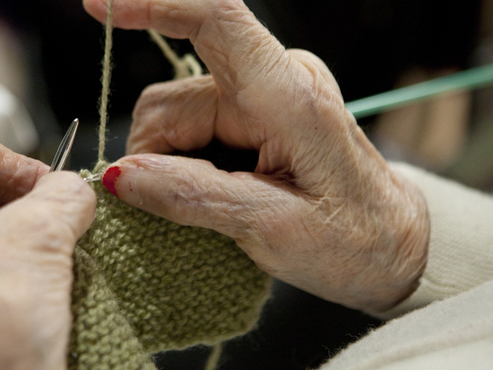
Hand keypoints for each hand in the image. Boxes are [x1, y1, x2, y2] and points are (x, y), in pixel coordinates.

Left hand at [0, 132, 95, 369]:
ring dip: (21, 236)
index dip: (28, 168)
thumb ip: (63, 194)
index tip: (60, 198)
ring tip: (47, 265)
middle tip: (60, 233)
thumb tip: (73, 188)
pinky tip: (29, 287)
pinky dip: (7, 264)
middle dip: (25, 206)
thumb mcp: (40, 240)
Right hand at [83, 0, 429, 311]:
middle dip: (155, 155)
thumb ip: (192, 197)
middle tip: (173, 209)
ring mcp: (264, 95)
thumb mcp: (271, 229)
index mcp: (288, 97)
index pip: (216, 19)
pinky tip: (212, 194)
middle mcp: (275, 81)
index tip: (98, 6)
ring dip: (170, 165)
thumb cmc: (354, 239)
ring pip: (174, 119)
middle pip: (171, 100)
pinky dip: (184, 164)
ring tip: (209, 207)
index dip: (152, 4)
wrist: (394, 247)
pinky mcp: (255, 113)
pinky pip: (192, 129)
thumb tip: (122, 175)